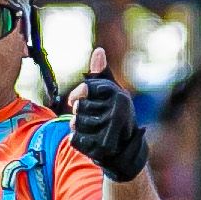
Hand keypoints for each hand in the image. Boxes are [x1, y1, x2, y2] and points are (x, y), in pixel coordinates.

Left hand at [65, 53, 144, 179]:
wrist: (126, 149)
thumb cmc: (115, 115)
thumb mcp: (111, 93)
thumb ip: (101, 74)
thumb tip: (99, 51)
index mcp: (118, 95)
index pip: (86, 89)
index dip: (78, 95)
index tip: (76, 100)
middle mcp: (118, 111)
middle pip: (79, 108)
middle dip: (81, 114)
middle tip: (95, 119)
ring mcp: (111, 130)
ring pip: (76, 124)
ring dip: (80, 128)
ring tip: (94, 130)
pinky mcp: (102, 146)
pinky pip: (74, 140)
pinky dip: (79, 142)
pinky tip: (92, 142)